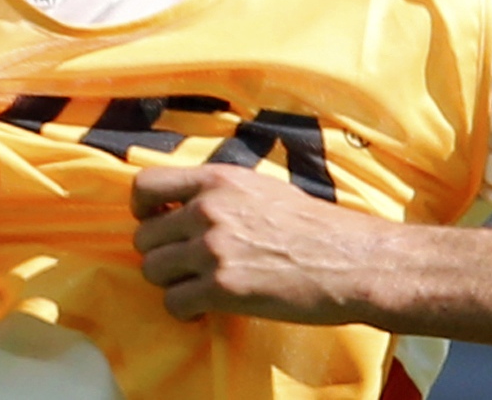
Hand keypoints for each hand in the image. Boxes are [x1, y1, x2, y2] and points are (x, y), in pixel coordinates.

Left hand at [130, 163, 390, 324]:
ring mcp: (213, 249)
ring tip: (196, 287)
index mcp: (217, 179)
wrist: (348, 259)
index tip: (158, 223)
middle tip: (185, 265)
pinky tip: (205, 309)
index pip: (144, 185)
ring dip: (171, 283)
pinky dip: (185, 311)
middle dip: (161, 254)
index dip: (143, 210)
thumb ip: (219, 194)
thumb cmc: (313, 225)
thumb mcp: (260, 188)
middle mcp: (208, 209)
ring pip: (152, 270)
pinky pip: (174, 303)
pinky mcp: (222, 288)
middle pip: (143, 237)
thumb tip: (183, 207)